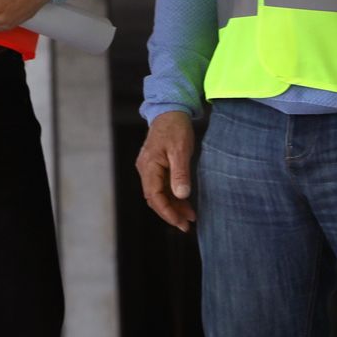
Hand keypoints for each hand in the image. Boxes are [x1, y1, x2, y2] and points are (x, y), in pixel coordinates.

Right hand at [136, 111, 196, 232]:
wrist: (170, 110)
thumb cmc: (175, 127)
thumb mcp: (180, 150)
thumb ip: (180, 173)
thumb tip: (181, 195)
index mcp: (149, 167)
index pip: (154, 196)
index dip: (167, 212)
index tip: (180, 222)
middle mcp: (146, 170)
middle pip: (155, 198)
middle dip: (170, 213)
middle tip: (187, 225)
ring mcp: (150, 168)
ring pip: (159, 194)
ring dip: (173, 206)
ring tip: (190, 216)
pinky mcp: (157, 166)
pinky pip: (162, 186)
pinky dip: (173, 196)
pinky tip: (185, 202)